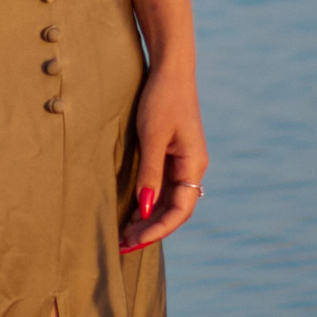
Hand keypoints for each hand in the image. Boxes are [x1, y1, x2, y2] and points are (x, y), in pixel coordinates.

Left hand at [125, 60, 205, 250]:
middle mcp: (192, 168)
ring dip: (149, 219)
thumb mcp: (152, 137)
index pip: (179, 210)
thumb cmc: (161, 99)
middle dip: (151, 230)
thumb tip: (146, 210)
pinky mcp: (173, 155)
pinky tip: (132, 213)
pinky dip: (149, 203)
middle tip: (123, 246)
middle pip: (175, 210)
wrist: (171, 70)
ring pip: (169, 202)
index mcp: (193, 165)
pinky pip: (164, 188)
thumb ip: (150, 174)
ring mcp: (184, 162)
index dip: (157, 229)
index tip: (134, 241)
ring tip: (125, 236)